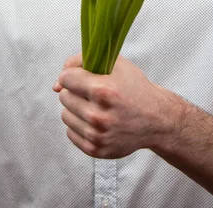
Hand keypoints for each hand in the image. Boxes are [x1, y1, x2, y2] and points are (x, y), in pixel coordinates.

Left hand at [52, 53, 181, 158]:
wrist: (155, 119)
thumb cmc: (134, 87)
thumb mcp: (115, 64)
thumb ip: (82, 62)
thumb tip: (56, 84)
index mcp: (103, 90)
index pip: (66, 78)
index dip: (72, 75)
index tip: (81, 77)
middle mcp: (98, 115)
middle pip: (64, 96)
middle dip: (75, 91)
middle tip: (92, 92)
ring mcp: (97, 135)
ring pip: (65, 114)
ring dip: (76, 108)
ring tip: (94, 106)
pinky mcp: (96, 150)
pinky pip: (70, 132)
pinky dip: (79, 124)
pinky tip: (95, 120)